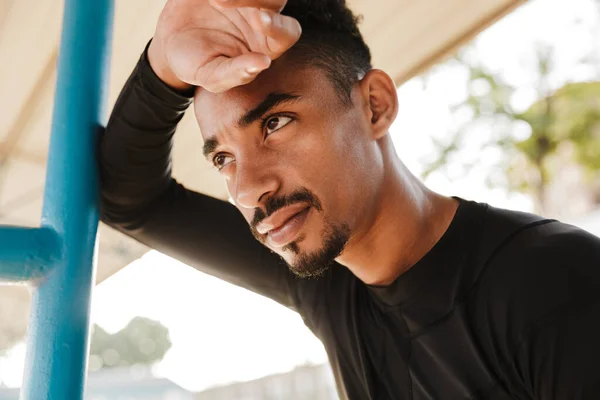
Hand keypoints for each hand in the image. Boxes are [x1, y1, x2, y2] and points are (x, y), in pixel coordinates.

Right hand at [148, 0, 300, 91]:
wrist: (169, 40)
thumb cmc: (196, 63)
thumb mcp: (210, 75)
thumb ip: (236, 74)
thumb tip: (264, 63)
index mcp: (266, 44)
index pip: (286, 33)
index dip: (278, 26)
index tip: (260, 20)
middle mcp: (262, 16)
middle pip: (275, 1)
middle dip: (255, 0)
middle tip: (222, 2)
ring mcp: (247, 0)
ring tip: (215, 1)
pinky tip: (210, 0)